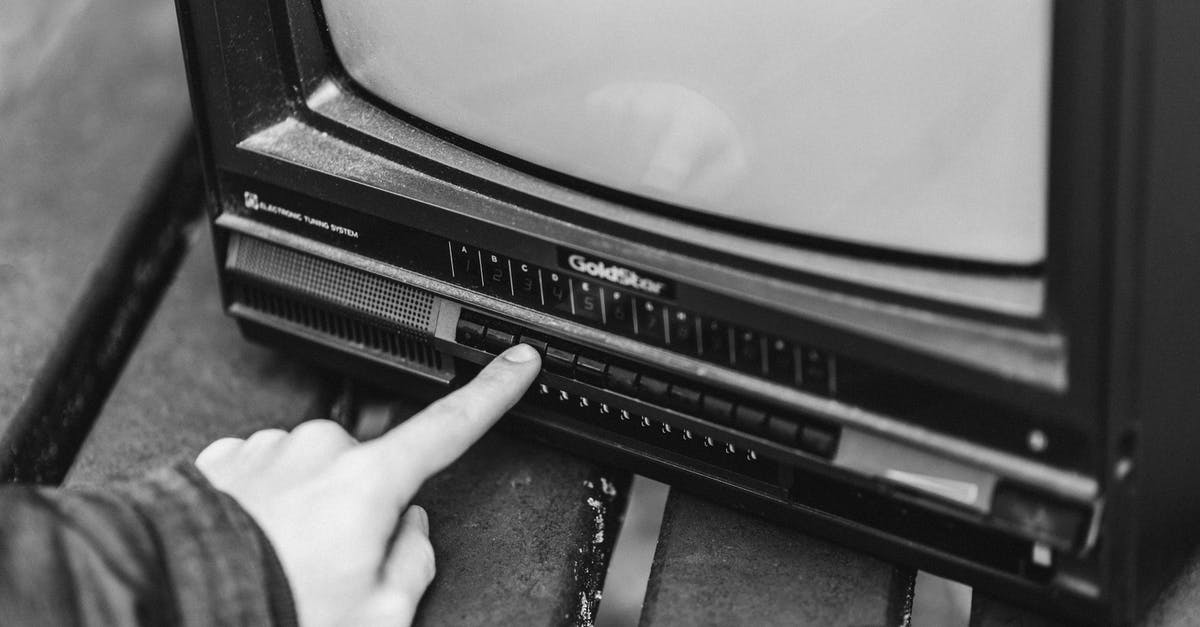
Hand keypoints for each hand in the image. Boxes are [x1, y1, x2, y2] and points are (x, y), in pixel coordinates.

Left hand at [195, 344, 541, 626]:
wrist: (169, 604)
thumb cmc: (270, 613)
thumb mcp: (377, 616)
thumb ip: (414, 564)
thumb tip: (411, 530)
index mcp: (370, 483)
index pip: (451, 426)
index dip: (493, 391)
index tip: (517, 361)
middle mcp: (320, 451)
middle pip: (370, 474)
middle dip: (361, 514)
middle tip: (330, 573)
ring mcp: (269, 451)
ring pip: (314, 478)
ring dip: (307, 515)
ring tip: (278, 568)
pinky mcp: (224, 460)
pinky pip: (266, 480)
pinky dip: (265, 512)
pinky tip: (250, 551)